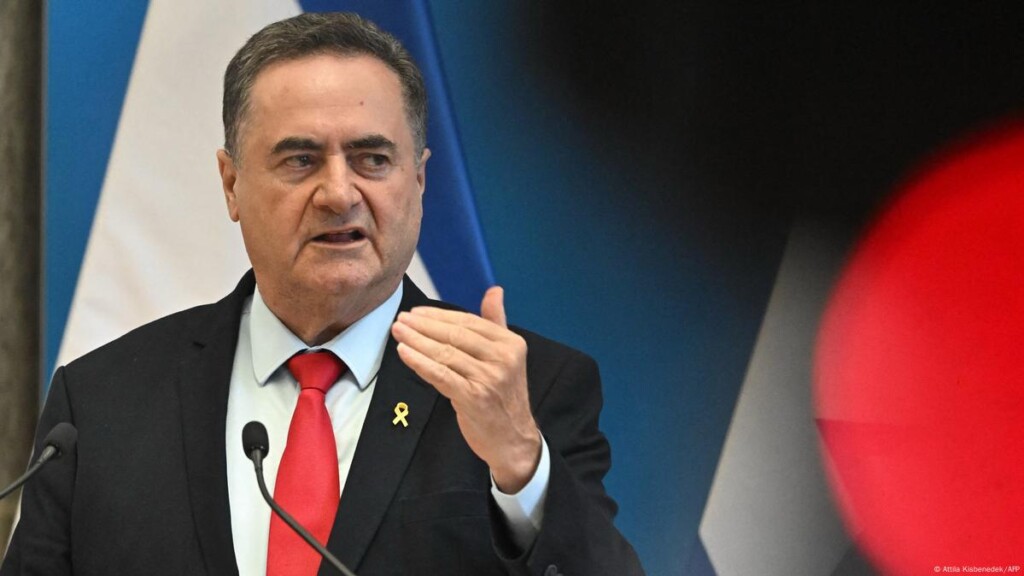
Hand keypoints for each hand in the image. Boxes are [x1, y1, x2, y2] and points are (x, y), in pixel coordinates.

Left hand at [391, 286, 540, 492]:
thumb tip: (495, 291)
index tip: (417, 312)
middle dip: (424, 326)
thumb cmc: (503, 397)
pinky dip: (420, 362)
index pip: (469, 322)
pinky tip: (404, 353)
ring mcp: (489, 378)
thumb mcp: (507, 357)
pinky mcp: (474, 397)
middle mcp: (503, 358)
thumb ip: (497, 323)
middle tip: (401, 319)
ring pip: (445, 353)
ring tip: (398, 332)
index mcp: (511, 344)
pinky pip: (441, 375)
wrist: (513, 439)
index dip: (439, 315)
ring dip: (417, 341)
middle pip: (455, 335)